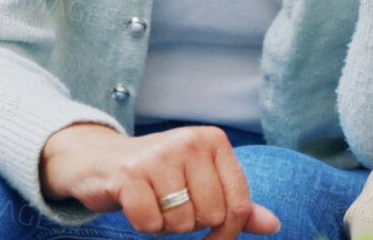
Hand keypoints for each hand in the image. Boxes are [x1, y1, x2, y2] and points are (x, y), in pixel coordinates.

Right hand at [39, 123, 279, 238]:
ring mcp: (159, 155)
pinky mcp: (129, 174)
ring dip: (165, 225)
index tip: (213, 238)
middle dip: (190, 224)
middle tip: (171, 206)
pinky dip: (143, 225)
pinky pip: (150, 223)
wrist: (99, 160)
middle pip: (211, 216)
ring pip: (181, 222)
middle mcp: (190, 141)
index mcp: (214, 141)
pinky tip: (136, 205)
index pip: (239, 203)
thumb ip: (236, 204)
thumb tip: (273, 226)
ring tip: (153, 202)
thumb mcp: (201, 181)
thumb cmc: (158, 175)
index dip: (228, 232)